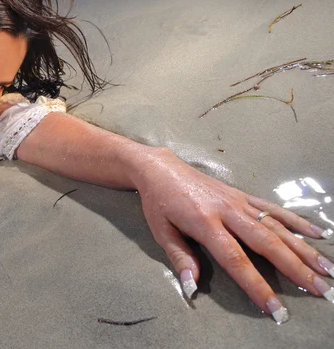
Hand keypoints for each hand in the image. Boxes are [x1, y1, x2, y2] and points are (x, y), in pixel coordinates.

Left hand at [137, 148, 333, 322]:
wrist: (162, 169)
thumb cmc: (159, 203)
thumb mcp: (161, 231)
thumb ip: (180, 258)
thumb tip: (192, 286)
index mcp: (205, 223)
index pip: (235, 259)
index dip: (256, 284)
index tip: (275, 307)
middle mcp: (227, 211)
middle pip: (267, 242)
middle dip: (295, 268)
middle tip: (320, 290)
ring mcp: (238, 201)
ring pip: (277, 226)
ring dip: (303, 248)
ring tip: (328, 269)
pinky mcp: (242, 194)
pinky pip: (273, 208)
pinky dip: (296, 220)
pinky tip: (317, 233)